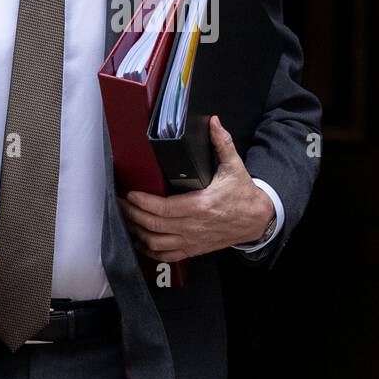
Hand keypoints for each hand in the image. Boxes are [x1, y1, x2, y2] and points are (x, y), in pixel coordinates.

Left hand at [117, 114, 274, 261]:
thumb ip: (222, 143)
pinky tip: (141, 240)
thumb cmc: (243, 194)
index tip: (130, 193)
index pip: (163, 208)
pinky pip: (166, 255)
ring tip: (127, 218)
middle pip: (154, 225)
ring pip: (156, 243)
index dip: (143, 202)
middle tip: (121, 203)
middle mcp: (194, 226)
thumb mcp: (234, 166)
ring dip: (138, 232)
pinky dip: (150, 250)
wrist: (257, 219)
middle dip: (133, 214)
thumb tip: (214, 122)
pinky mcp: (194, 249)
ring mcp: (193, 240)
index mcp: (201, 206)